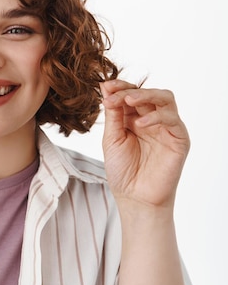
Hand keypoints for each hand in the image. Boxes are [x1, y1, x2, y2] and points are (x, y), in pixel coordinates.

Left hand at [100, 79, 189, 210]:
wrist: (134, 197)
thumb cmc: (122, 170)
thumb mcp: (112, 138)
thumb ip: (112, 114)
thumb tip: (105, 87)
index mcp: (135, 118)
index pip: (131, 93)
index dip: (120, 87)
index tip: (105, 86)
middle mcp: (153, 120)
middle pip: (147, 92)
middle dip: (130, 90)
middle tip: (114, 95)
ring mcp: (167, 128)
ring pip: (165, 98)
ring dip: (146, 95)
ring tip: (128, 101)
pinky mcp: (179, 139)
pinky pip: (173, 120)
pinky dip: (157, 117)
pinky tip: (141, 123)